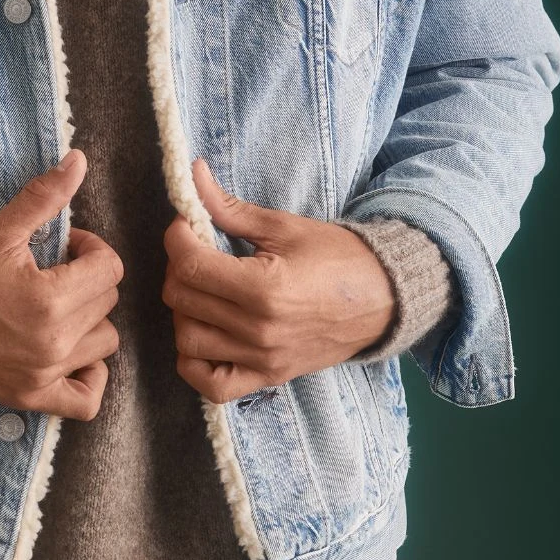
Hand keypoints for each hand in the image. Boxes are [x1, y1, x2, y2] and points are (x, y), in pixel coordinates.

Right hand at [0, 148, 123, 420]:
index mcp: (50, 299)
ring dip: (90, 321)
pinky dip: (89, 376)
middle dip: (87, 279)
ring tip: (59, 306)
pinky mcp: (31, 398)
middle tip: (53, 271)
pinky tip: (72, 354)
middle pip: (107, 302)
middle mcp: (54, 343)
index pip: (110, 268)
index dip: (90, 248)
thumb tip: (78, 160)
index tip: (64, 247)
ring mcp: (44, 375)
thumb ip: (43, 197)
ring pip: (105, 344)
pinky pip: (87, 400)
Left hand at [161, 157, 395, 403]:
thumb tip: (193, 173)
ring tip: (203, 288)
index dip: (177, 237)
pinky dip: (194, 362)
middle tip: (196, 250)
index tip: (186, 223)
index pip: (190, 264)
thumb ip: (230, 208)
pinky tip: (204, 332)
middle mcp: (259, 330)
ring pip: (187, 340)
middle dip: (178, 267)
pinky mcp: (267, 378)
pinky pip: (211, 385)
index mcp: (264, 288)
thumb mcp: (283, 226)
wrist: (383, 298)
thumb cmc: (336, 256)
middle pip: (181, 300)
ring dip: (183, 310)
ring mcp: (262, 359)